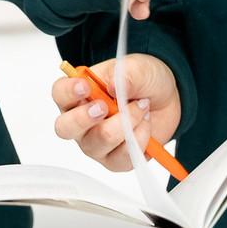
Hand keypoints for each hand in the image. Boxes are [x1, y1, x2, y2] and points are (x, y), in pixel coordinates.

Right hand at [50, 54, 180, 172]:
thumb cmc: (143, 80)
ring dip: (126, 124)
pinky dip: (139, 140)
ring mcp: (96, 143)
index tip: (85, 86)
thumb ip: (126, 74)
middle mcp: (81, 121)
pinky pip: (122, 158)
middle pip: (65, 128)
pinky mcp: (115, 160)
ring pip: (98, 142)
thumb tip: (114, 86)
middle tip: (105, 106)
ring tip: (142, 108)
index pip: (60, 94)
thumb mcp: (138, 67)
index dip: (68, 92)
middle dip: (84, 118)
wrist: (166, 98)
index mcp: (79, 93)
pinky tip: (146, 125)